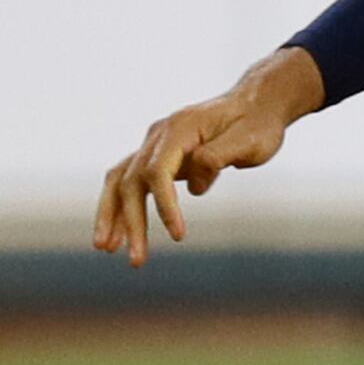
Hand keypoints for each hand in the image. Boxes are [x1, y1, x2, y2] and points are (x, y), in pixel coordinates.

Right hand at [93, 46, 325, 264]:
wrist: (257, 104)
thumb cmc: (257, 124)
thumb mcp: (250, 141)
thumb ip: (219, 157)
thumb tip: (194, 186)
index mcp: (180, 127)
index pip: (158, 171)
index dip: (164, 206)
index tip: (178, 236)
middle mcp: (160, 134)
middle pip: (131, 180)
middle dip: (130, 221)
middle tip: (136, 260)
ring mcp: (155, 144)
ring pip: (120, 181)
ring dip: (112, 215)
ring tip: (106, 249)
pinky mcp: (158, 156)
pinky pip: (130, 183)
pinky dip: (122, 208)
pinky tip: (120, 236)